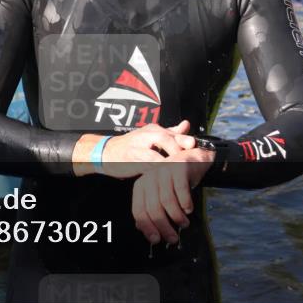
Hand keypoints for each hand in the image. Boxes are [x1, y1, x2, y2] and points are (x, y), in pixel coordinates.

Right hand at [73, 120, 196, 178]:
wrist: (106, 152)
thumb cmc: (132, 146)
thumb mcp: (151, 137)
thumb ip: (170, 133)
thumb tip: (187, 125)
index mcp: (154, 129)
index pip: (174, 133)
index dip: (186, 141)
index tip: (197, 149)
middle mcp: (146, 135)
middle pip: (166, 138)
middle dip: (179, 149)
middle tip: (189, 159)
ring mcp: (138, 146)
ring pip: (156, 152)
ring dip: (169, 161)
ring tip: (180, 170)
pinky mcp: (132, 158)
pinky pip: (146, 163)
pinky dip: (156, 169)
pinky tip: (164, 176)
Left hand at [131, 148, 213, 244]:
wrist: (194, 160)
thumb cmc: (175, 182)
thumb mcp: (160, 195)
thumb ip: (150, 209)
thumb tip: (141, 229)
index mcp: (142, 185)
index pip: (139, 210)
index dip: (147, 227)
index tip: (156, 240)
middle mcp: (150, 177)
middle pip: (153, 208)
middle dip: (164, 227)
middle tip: (173, 238)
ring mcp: (164, 171)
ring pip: (167, 201)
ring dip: (177, 217)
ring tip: (184, 224)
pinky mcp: (178, 167)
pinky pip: (181, 191)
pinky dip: (186, 203)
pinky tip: (189, 209)